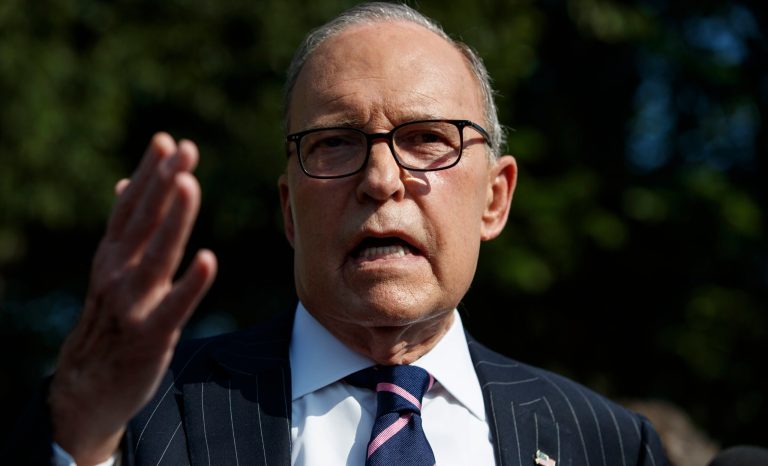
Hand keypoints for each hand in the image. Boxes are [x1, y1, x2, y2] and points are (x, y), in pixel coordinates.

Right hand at [48, 133, 217, 464]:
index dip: (149, 173)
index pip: (130, 207)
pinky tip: (208, 259)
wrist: (86, 387)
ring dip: (173, 219)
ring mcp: (132, 304)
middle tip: (184, 149)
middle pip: (143, 221)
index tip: (167, 141)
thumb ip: (125, 229)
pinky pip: (174, 306)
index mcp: (112, 256)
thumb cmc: (108, 321)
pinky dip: (190, 283)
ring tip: (189, 184)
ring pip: (156, 255)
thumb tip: (127, 181)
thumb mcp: (110, 270)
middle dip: (163, 183)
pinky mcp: (151, 335)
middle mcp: (118, 273)